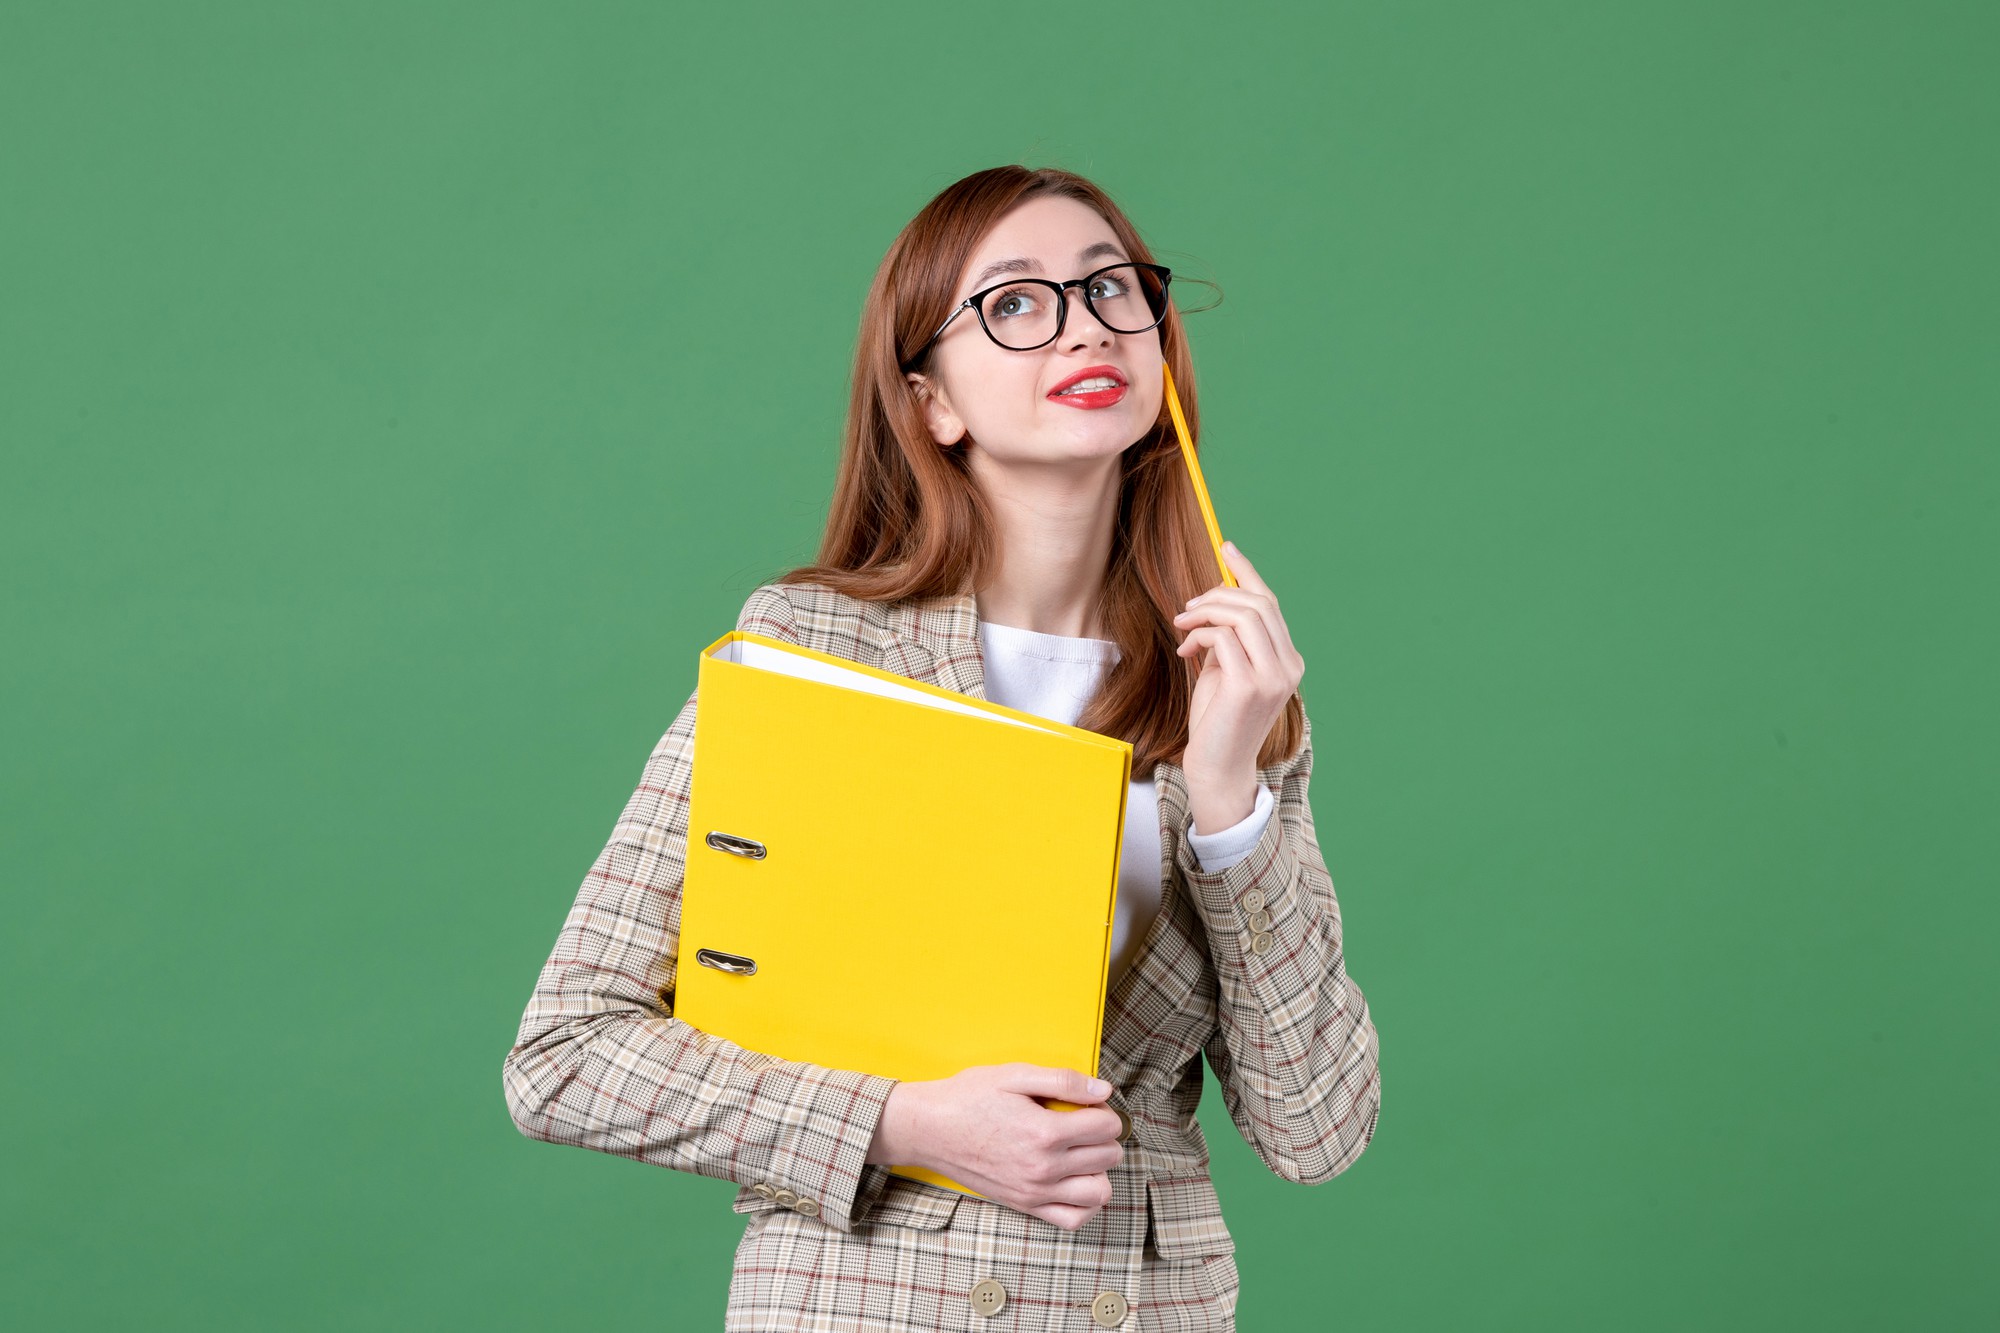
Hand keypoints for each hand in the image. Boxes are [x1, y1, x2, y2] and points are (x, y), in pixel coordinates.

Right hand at [866, 1063, 1124, 1229]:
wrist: (929, 1130)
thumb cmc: (968, 1098)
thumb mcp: (1014, 1075)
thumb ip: (1063, 1080)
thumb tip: (1103, 1090)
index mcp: (1045, 1131)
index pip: (1106, 1126)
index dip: (1104, 1109)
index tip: (1089, 1104)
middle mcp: (1044, 1167)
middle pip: (1108, 1156)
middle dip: (1105, 1136)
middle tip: (1085, 1122)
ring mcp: (1035, 1191)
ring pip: (1099, 1191)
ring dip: (1101, 1170)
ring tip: (1084, 1152)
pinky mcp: (1025, 1205)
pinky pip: (1074, 1219)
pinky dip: (1086, 1203)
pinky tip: (1076, 1181)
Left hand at [1171, 542, 1305, 826]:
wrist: (1217, 767)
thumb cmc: (1218, 719)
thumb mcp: (1226, 669)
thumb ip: (1229, 638)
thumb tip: (1214, 599)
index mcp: (1287, 660)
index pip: (1270, 604)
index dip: (1247, 572)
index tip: (1225, 547)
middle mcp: (1288, 666)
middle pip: (1257, 604)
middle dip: (1216, 594)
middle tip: (1186, 609)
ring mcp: (1273, 676)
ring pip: (1242, 615)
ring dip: (1205, 612)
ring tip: (1182, 626)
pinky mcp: (1250, 686)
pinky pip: (1223, 638)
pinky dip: (1200, 636)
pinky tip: (1186, 651)